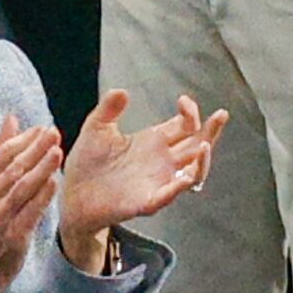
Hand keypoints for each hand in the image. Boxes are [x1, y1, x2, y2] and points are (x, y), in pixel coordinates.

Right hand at [0, 113, 64, 292]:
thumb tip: (12, 118)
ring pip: (20, 189)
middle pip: (12, 168)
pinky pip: (28, 214)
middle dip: (34, 149)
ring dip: (39, 169)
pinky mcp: (11, 237)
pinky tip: (54, 183)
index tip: (42, 127)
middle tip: (54, 133)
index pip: (0, 154)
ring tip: (57, 152)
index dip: (22, 140)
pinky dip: (40, 198)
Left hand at [57, 89, 226, 267]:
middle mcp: (161, 162)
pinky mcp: (145, 202)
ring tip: (203, 145)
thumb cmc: (87, 162)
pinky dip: (177, 188)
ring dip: (202, 161)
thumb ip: (109, 109)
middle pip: (196, 146)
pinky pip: (167, 196)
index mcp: (153, 142)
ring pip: (192, 173)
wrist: (71, 193)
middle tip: (221, 115)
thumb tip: (122, 90)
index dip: (190, 113)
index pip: (185, 126)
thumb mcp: (96, 128)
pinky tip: (185, 177)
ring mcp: (157, 182)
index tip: (183, 100)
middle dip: (211, 131)